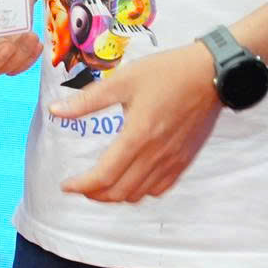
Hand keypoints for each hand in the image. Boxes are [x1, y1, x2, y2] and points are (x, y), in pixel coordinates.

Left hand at [54, 42, 222, 202]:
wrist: (212, 74)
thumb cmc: (166, 73)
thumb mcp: (123, 80)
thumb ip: (88, 100)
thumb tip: (56, 111)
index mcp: (137, 136)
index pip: (104, 176)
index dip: (81, 186)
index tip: (66, 185)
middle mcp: (155, 155)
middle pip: (119, 192)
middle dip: (94, 194)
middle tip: (80, 185)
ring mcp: (172, 161)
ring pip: (139, 194)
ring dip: (116, 195)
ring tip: (101, 184)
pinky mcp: (184, 160)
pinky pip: (160, 188)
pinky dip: (140, 191)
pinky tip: (131, 179)